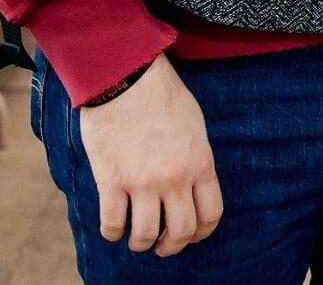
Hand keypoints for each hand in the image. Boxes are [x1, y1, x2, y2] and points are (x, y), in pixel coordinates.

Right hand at [78, 55, 223, 256]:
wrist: (127, 76)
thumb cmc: (162, 95)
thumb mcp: (194, 125)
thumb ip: (195, 159)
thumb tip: (193, 186)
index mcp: (200, 162)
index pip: (211, 214)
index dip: (202, 233)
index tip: (192, 235)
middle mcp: (175, 177)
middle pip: (182, 232)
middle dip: (172, 246)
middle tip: (163, 244)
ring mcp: (143, 182)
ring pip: (146, 236)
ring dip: (142, 243)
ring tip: (137, 238)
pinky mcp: (112, 181)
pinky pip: (113, 224)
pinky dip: (113, 233)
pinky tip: (114, 226)